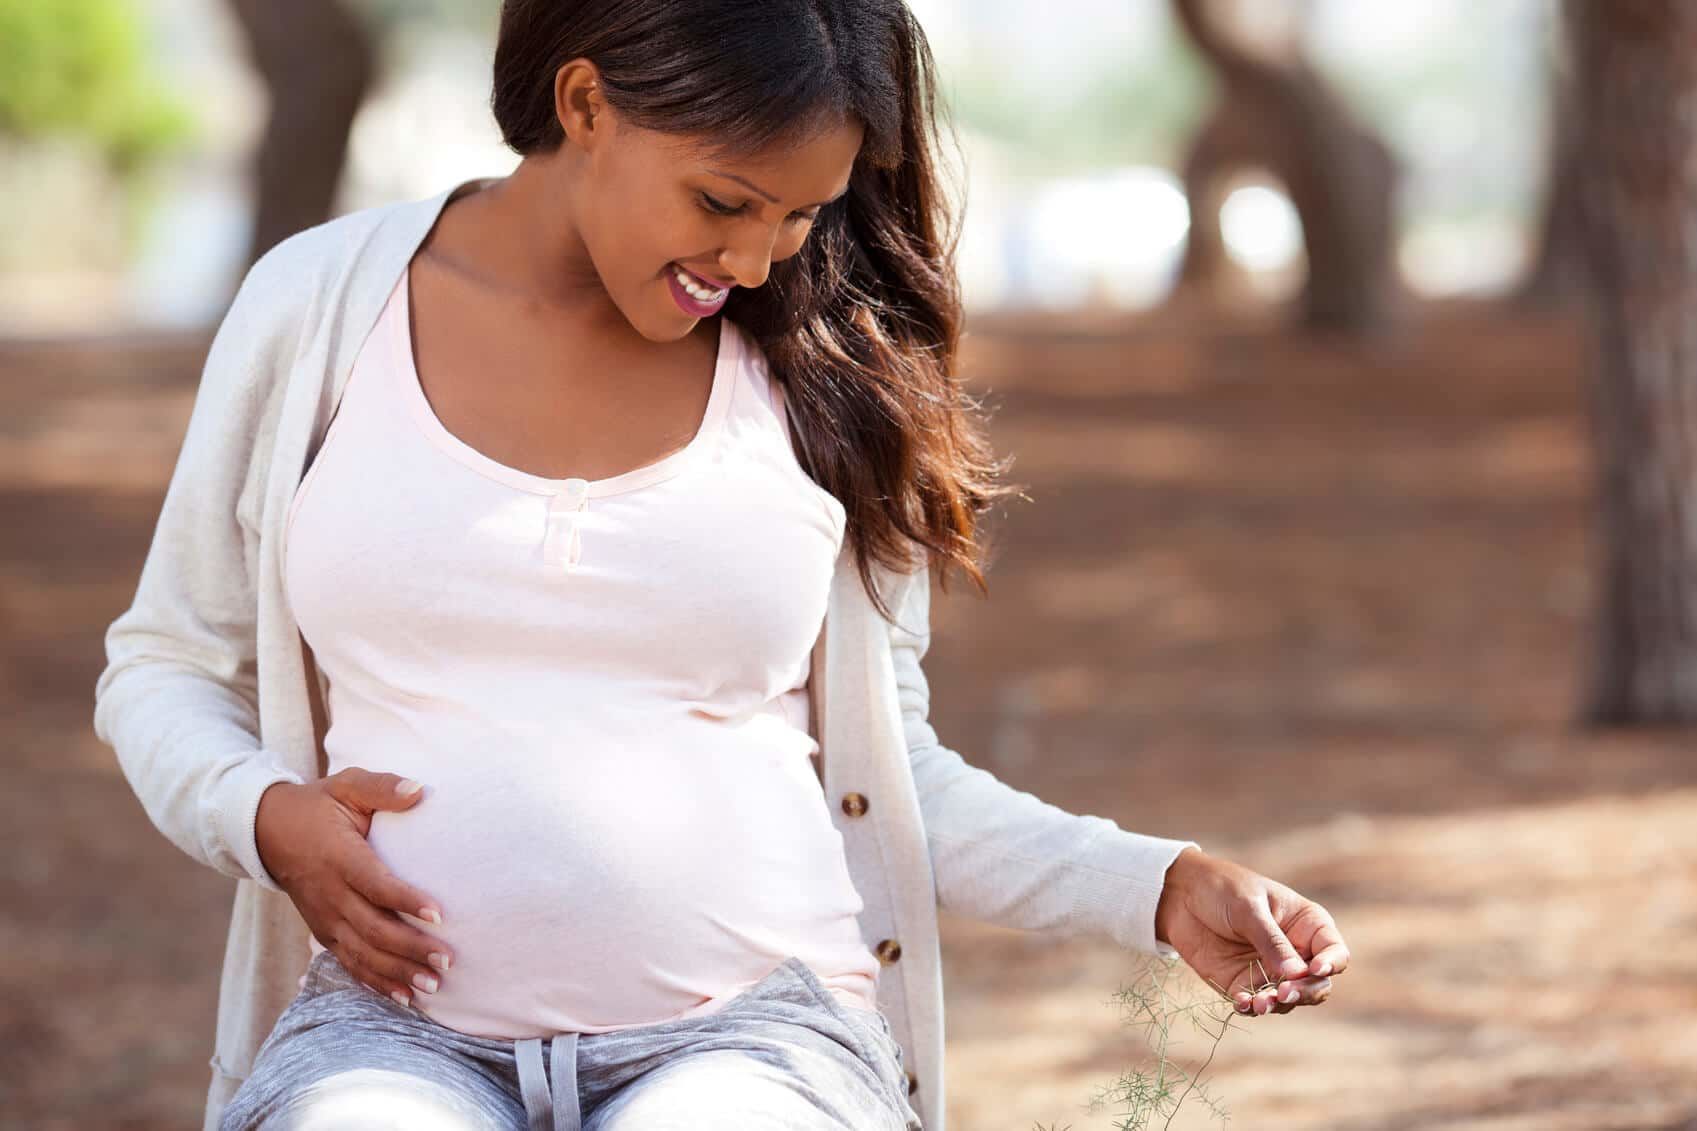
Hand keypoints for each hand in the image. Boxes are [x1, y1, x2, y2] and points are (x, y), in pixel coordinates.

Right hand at [255, 767, 454, 1006]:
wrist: (268, 830)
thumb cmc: (320, 805)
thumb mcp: (347, 785)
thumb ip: (382, 787)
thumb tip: (420, 790)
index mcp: (339, 858)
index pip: (375, 884)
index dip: (406, 901)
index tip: (440, 914)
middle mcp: (329, 894)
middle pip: (372, 928)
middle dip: (410, 948)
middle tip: (447, 959)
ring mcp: (324, 917)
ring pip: (361, 953)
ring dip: (397, 972)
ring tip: (433, 985)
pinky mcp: (322, 931)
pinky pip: (348, 962)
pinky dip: (375, 982)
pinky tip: (404, 998)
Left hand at [1154, 847, 1349, 1016]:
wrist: (1178, 895)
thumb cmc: (1221, 889)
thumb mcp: (1248, 908)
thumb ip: (1271, 940)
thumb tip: (1296, 974)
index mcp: (1306, 925)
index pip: (1334, 951)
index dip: (1331, 964)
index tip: (1315, 969)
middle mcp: (1295, 952)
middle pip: (1317, 984)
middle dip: (1306, 992)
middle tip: (1284, 993)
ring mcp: (1271, 971)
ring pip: (1289, 1000)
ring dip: (1278, 1005)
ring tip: (1259, 1003)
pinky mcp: (1245, 984)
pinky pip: (1257, 1003)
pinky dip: (1252, 1007)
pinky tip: (1242, 1003)